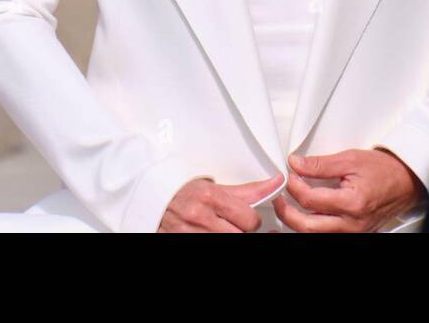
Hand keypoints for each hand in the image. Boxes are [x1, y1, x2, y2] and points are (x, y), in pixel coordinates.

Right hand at [158, 173, 283, 232]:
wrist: (153, 199)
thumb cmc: (184, 191)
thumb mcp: (213, 186)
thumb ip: (247, 190)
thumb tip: (276, 183)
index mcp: (210, 198)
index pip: (249, 219)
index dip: (251, 220)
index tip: (246, 217)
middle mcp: (199, 217)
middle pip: (240, 235)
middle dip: (241, 230)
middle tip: (234, 224)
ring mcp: (190, 234)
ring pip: (228, 241)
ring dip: (229, 235)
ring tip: (224, 228)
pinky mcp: (182, 242)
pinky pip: (207, 245)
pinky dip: (216, 238)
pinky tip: (214, 232)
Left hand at [274, 148, 424, 231]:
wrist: (405, 182)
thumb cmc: (383, 170)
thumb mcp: (350, 159)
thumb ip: (320, 164)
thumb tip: (296, 164)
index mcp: (352, 203)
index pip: (310, 200)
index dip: (294, 186)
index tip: (289, 175)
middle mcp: (352, 224)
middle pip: (307, 226)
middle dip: (287, 213)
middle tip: (279, 198)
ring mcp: (353, 233)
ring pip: (314, 234)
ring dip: (297, 222)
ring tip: (288, 206)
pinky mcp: (353, 235)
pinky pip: (326, 234)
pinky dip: (312, 226)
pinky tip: (305, 215)